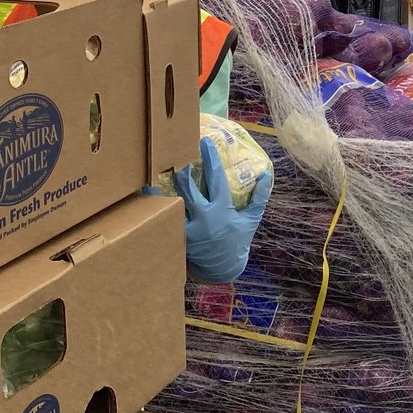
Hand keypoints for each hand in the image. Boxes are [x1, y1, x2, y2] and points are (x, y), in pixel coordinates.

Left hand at [157, 138, 272, 283]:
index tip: (204, 142)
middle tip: (174, 151)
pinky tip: (146, 193)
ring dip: (161, 188)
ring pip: (171, 203)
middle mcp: (203, 219)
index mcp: (222, 211)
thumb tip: (266, 173)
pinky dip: (156, 206)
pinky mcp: (177, 237)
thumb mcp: (251, 220)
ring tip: (152, 171)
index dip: (210, 159)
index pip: (216, 179)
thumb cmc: (237, 241)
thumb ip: (259, 197)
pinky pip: (164, 218)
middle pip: (188, 188)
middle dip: (181, 169)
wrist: (222, 270)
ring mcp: (187, 229)